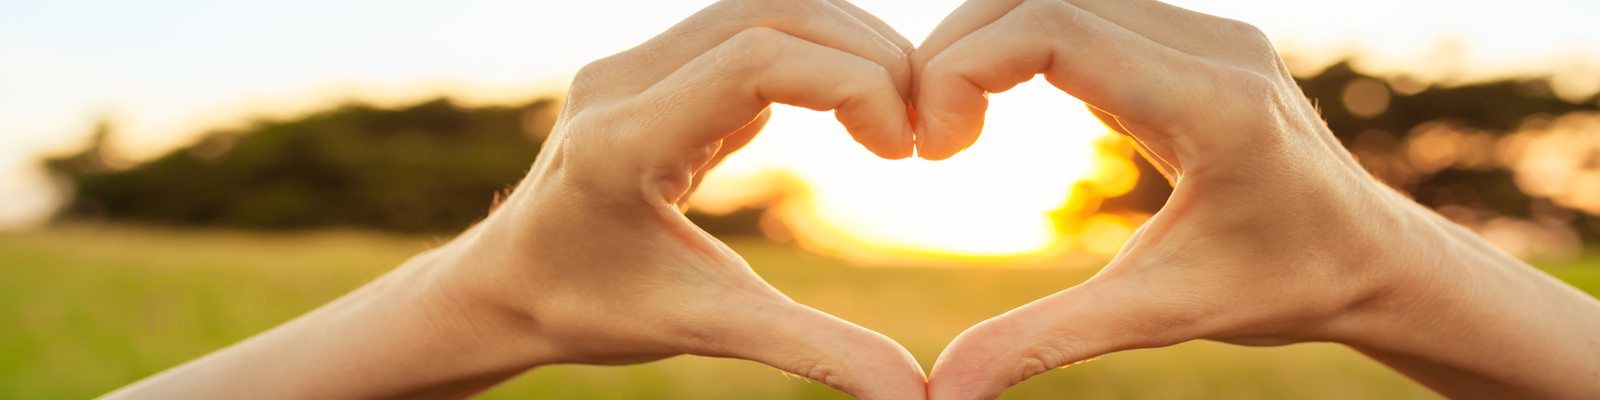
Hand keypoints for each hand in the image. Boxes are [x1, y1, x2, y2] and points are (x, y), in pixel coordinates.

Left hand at [460, 0, 925, 397]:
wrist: (506, 288)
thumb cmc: (591, 312)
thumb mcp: (706, 326)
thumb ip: (812, 350)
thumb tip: (914, 395)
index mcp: (623, 139)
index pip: (757, 60)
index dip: (853, 85)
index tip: (906, 149)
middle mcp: (620, 81)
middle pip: (771, 13)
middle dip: (865, 56)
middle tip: (923, 125)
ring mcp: (630, 66)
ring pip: (760, 9)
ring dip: (843, 46)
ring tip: (896, 113)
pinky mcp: (647, 68)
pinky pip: (742, 31)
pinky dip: (810, 55)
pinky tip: (849, 111)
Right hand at [910, 0, 1599, 398]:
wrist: (1374, 261)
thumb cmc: (1281, 290)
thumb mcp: (1158, 315)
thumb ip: (1045, 340)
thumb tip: (941, 392)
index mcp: (1209, 103)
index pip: (1051, 29)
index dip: (963, 70)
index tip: (935, 148)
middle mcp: (1212, 45)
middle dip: (957, 52)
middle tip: (928, 138)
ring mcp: (1209, 31)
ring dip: (985, 41)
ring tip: (953, 123)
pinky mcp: (1198, 36)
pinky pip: (1087, 8)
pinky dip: (1022, 42)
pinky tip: (997, 102)